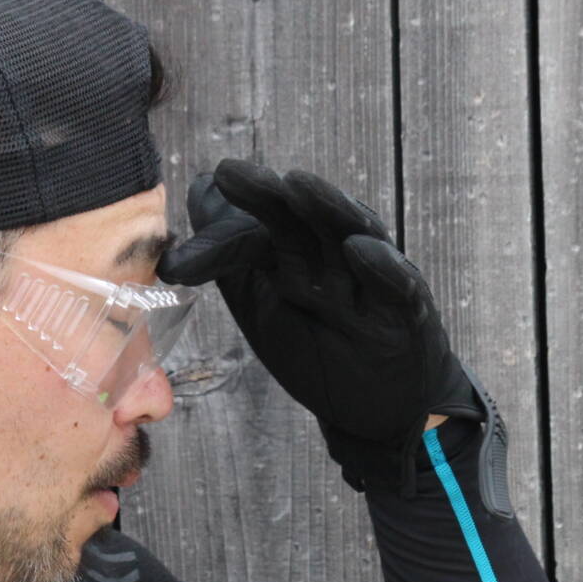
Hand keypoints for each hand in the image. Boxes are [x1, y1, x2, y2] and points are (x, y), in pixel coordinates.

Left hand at [157, 158, 485, 494]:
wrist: (382, 408)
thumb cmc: (320, 347)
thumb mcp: (263, 304)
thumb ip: (231, 254)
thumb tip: (198, 189)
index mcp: (297, 250)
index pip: (252, 235)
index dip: (215, 241)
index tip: (175, 259)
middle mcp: (333, 254)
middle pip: (299, 219)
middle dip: (265, 196)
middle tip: (230, 174)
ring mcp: (371, 280)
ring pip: (350, 235)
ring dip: (325, 209)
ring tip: (297, 185)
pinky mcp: (407, 312)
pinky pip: (398, 285)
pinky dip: (381, 266)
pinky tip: (358, 249)